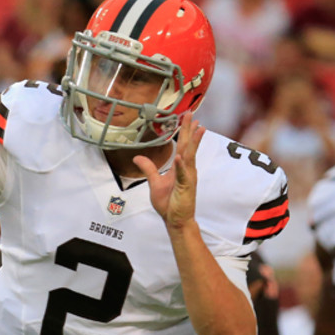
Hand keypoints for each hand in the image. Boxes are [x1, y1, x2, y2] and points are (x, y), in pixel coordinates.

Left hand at [134, 115, 204, 229]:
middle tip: (192, 114)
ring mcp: (187, 178)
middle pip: (188, 145)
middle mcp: (186, 170)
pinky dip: (181, 166)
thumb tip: (137, 158)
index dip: (185, 132)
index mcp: (180, 168)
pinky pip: (182, 175)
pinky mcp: (185, 187)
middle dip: (190, 129)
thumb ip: (149, 169)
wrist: (175, 220)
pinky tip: (180, 157)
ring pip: (190, 156)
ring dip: (193, 142)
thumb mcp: (155, 183)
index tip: (188, 118)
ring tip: (197, 128)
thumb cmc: (169, 204)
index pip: (183, 146)